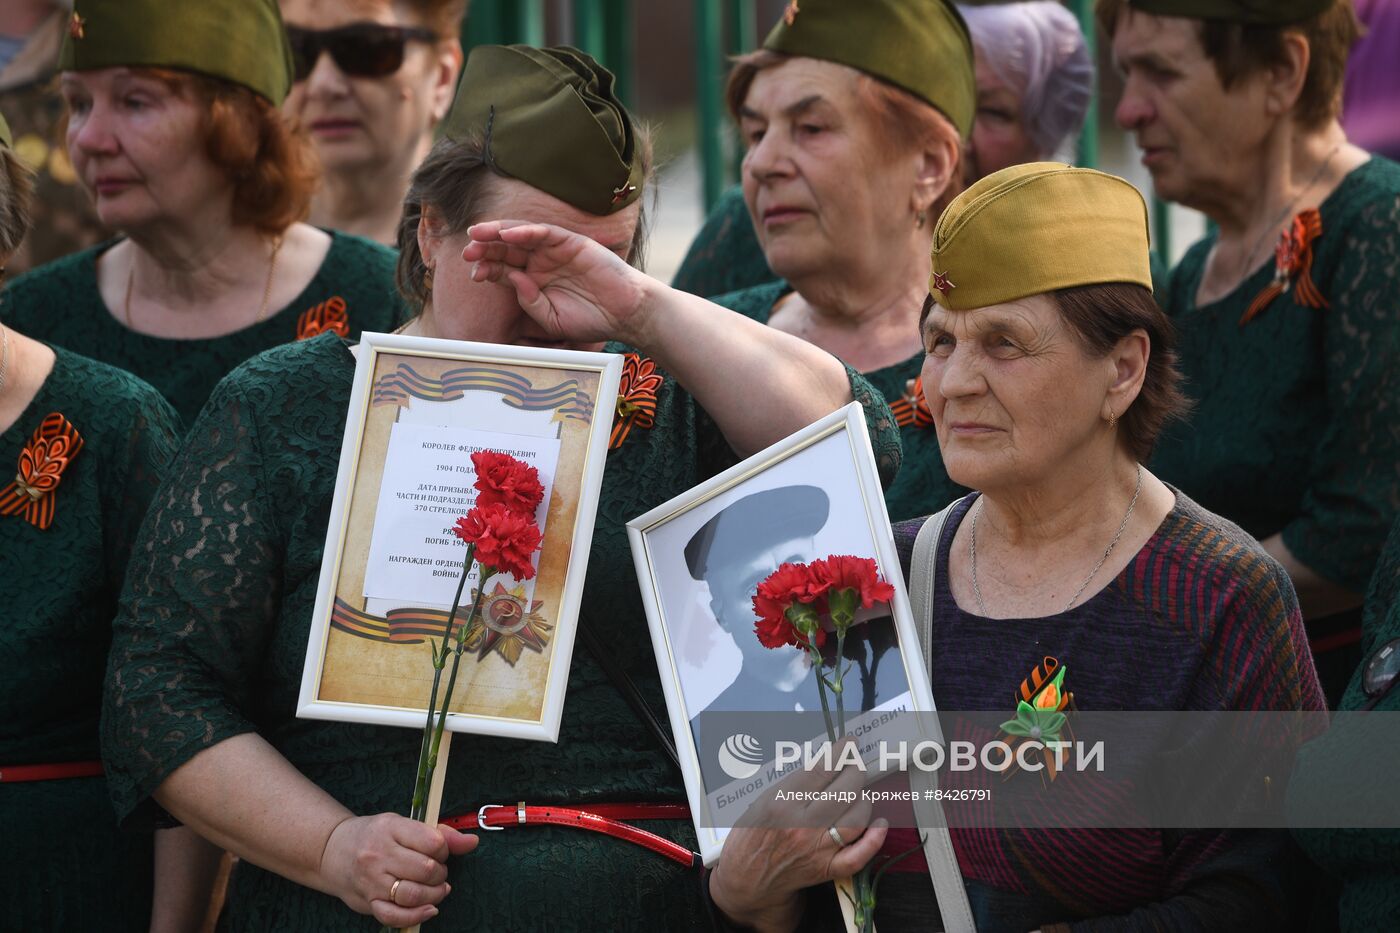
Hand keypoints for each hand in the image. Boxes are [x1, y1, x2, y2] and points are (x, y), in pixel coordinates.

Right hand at [319, 814, 477, 927]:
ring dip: (434, 895)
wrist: (332, 850)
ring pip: (414, 894)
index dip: (444, 850)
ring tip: (436, 889)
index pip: (433, 842)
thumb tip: (472, 842)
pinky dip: (417, 916)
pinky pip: (395, 916)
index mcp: (391, 828)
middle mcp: (379, 854)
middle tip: (436, 871)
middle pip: (426, 870)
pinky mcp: (368, 902)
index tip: (438, 851)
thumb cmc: (374, 836)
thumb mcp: (404, 824)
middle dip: (440, 874)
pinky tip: (428, 908)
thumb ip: (440, 833)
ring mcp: (372, 880)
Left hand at [462, 221, 652, 346]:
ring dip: (499, 233)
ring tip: (479, 234)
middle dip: (486, 248)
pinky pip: (545, 232)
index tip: (474, 274)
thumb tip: (513, 280)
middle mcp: (542, 263)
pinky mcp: (571, 242)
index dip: (487, 269)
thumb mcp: (552, 319)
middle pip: (507, 250)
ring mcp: (555, 251)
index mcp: (534, 281)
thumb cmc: (591, 319)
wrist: (625, 314)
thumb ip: (531, 303)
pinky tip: (509, 233)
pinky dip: (526, 231)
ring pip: (521, 236)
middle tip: (467, 251)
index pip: (504, 270)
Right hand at [709, 740, 887, 932]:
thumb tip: (826, 765)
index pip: (821, 770)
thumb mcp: (762, 801)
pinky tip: (881, 823)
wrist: (745, 881)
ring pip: (856, 819)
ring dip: (864, 799)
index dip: (841, 752)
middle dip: (856, 770)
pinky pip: (859, 856)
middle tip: (856, 764)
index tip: (850, 743)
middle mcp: (802, 826)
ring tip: (858, 792)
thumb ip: (794, 784)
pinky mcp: (826, 870)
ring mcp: (816, 849)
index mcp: (782, 803)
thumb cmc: (751, 837)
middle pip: (844, 790)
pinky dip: (875, 839)